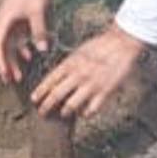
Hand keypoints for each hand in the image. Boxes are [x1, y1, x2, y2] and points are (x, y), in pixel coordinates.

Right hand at [0, 0, 51, 84]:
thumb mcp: (38, 11)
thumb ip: (39, 31)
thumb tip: (42, 51)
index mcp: (4, 20)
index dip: (0, 62)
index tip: (4, 76)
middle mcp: (4, 21)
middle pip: (2, 47)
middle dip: (6, 64)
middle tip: (10, 81)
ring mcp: (11, 18)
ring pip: (10, 43)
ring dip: (14, 58)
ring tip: (20, 73)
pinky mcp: (20, 15)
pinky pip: (18, 36)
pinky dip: (22, 46)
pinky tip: (30, 54)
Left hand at [31, 24, 146, 120]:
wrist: (122, 43)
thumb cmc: (100, 45)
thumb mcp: (79, 51)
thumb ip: (68, 65)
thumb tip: (57, 77)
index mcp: (71, 63)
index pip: (50, 80)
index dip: (40, 92)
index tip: (34, 100)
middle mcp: (78, 75)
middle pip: (56, 95)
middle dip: (46, 106)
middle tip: (42, 112)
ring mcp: (91, 85)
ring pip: (71, 106)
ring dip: (65, 111)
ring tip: (63, 113)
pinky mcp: (104, 92)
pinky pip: (91, 110)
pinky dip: (86, 113)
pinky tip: (85, 113)